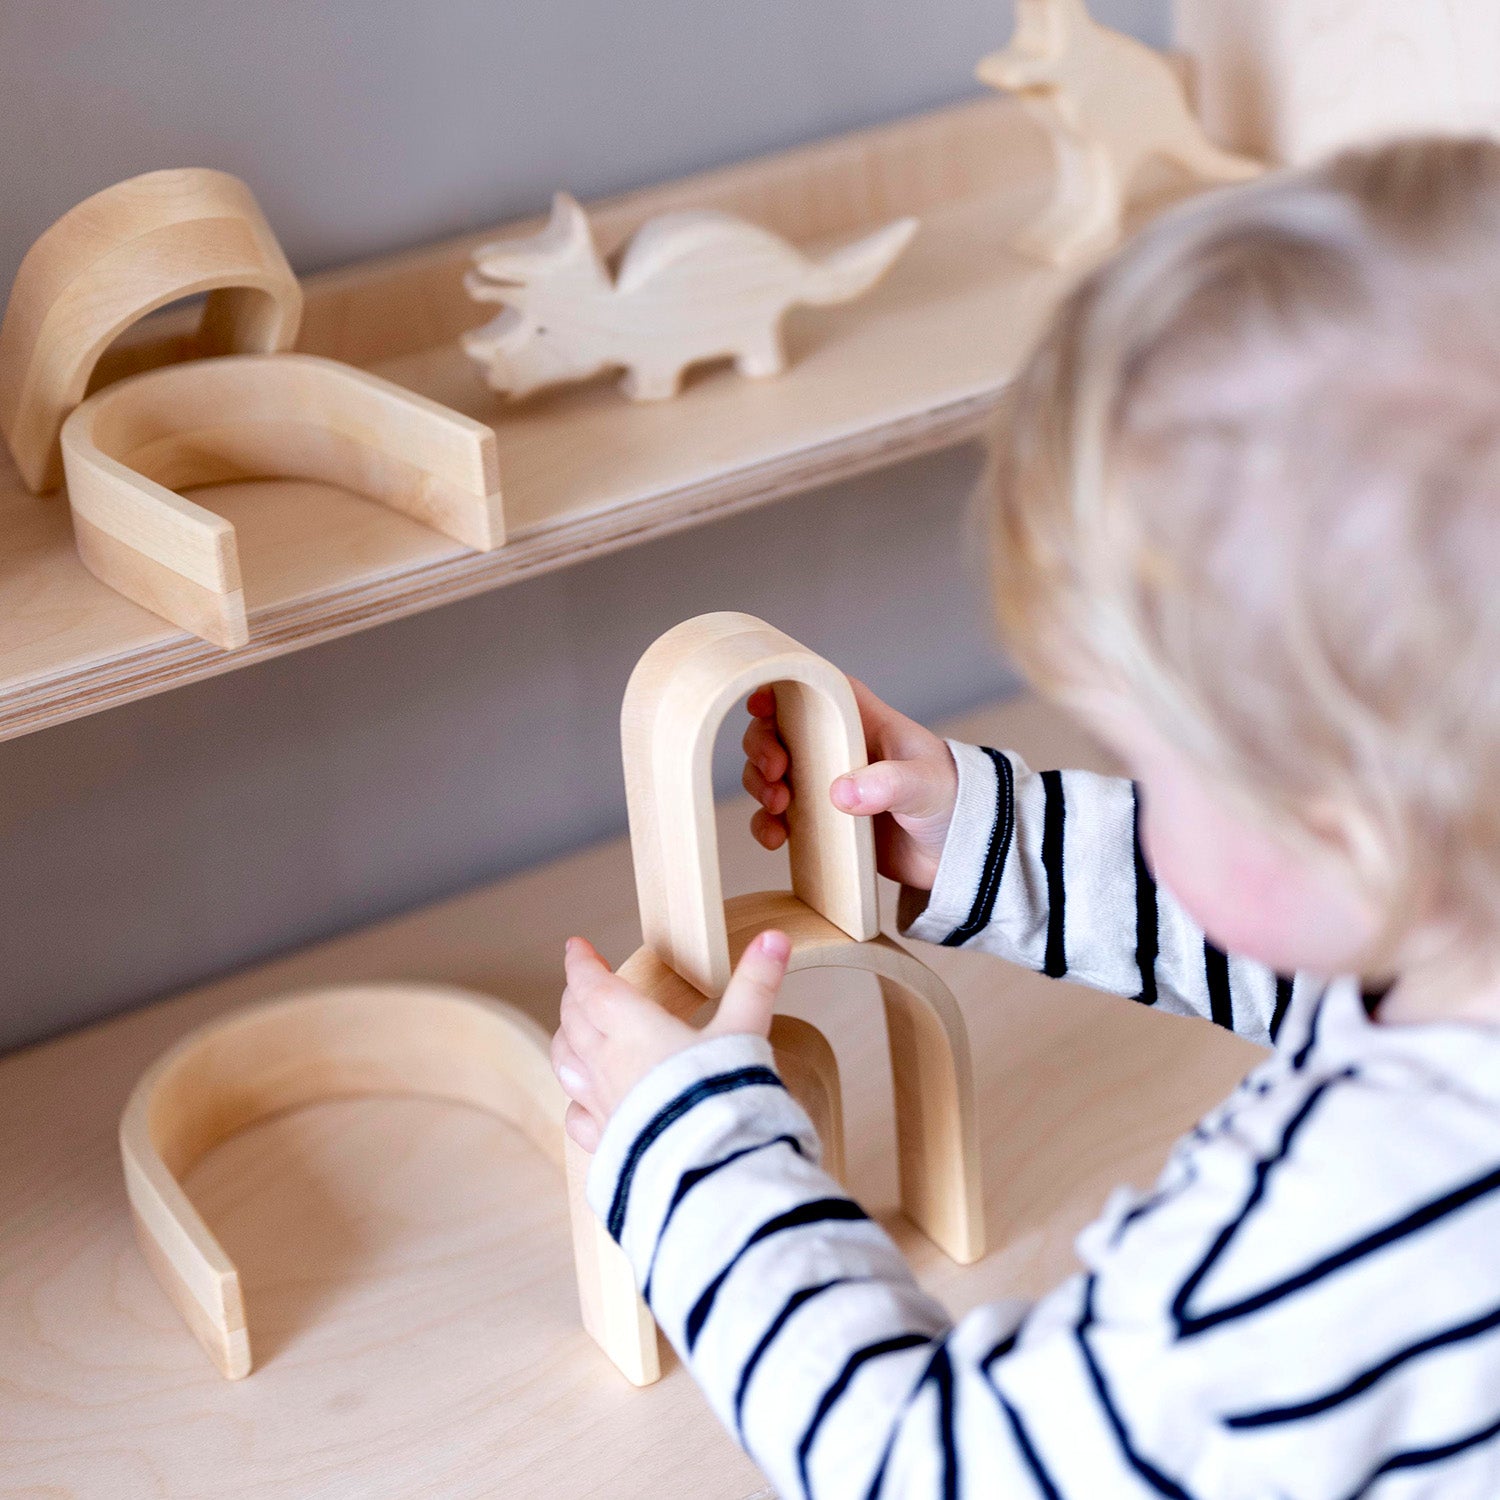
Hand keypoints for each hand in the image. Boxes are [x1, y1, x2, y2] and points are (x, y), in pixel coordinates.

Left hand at [552, 929, 791, 1151]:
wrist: (707, 1168)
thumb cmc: (723, 1095)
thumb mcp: (745, 1030)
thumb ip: (756, 983)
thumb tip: (774, 939)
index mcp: (633, 1028)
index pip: (593, 986)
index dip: (581, 962)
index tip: (575, 946)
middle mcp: (607, 1062)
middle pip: (574, 1019)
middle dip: (575, 995)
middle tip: (583, 983)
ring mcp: (602, 1104)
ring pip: (566, 1063)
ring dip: (566, 1040)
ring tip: (573, 1031)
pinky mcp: (607, 1141)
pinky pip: (577, 1117)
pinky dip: (575, 1101)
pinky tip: (583, 1103)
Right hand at [741, 678, 957, 891]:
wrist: (963, 854)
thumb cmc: (953, 801)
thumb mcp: (925, 786)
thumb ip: (888, 783)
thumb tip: (839, 794)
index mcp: (865, 720)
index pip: (816, 687)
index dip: (782, 688)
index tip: (760, 707)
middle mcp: (839, 746)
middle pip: (779, 728)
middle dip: (762, 746)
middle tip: (777, 772)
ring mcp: (826, 783)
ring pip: (770, 771)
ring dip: (760, 785)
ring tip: (778, 806)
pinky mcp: (822, 821)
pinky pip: (778, 818)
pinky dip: (767, 825)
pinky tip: (776, 837)